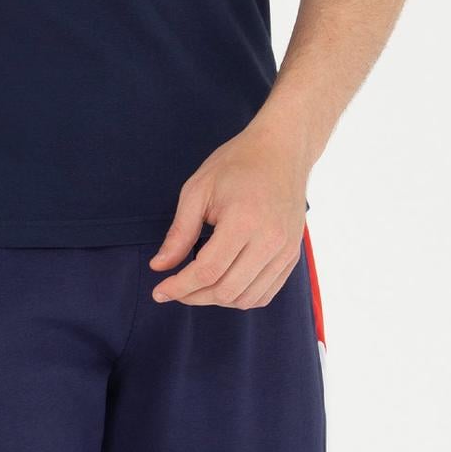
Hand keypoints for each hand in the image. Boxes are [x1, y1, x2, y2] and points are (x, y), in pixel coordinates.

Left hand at [148, 119, 311, 309]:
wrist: (282, 152)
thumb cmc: (237, 165)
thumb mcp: (198, 191)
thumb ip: (179, 233)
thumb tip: (159, 267)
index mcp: (244, 221)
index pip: (208, 271)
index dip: (179, 287)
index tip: (158, 292)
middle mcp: (270, 241)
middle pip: (226, 290)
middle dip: (194, 296)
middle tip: (174, 288)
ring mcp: (285, 251)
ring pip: (246, 299)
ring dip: (216, 300)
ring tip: (196, 287)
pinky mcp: (292, 256)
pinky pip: (265, 294)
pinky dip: (240, 298)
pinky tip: (222, 286)